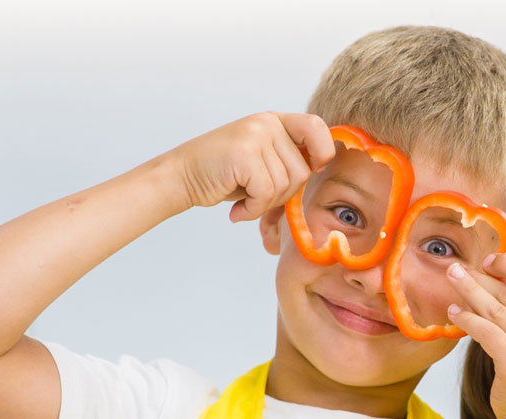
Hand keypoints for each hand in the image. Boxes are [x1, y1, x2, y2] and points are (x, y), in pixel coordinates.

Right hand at [163, 112, 335, 221]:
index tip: (313, 168)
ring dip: (265, 203)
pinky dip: (253, 210)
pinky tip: (237, 209)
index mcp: (275, 122)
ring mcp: (255, 137)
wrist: (181, 177)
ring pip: (286, 186)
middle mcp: (267, 124)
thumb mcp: (262, 160)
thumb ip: (289, 158)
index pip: (316, 126)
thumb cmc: (223, 175)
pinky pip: (266, 194)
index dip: (323, 152)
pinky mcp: (244, 155)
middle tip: (256, 195)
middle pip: (302, 171)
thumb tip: (323, 166)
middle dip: (283, 194)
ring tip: (244, 198)